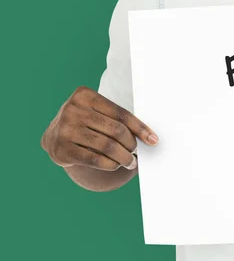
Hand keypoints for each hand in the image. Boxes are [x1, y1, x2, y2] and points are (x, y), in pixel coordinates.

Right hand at [42, 86, 157, 171]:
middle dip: (131, 144)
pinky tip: (116, 165)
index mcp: (84, 95)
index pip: (121, 113)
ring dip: (124, 157)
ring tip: (130, 162)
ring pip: (107, 146)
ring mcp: (65, 130)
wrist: (53, 137)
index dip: (140, 128)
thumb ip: (117, 120)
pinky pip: (95, 159)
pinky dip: (111, 164)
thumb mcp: (97, 113)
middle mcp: (72, 110)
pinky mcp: (61, 150)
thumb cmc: (86, 123)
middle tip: (136, 152)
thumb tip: (149, 137)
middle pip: (115, 130)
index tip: (153, 140)